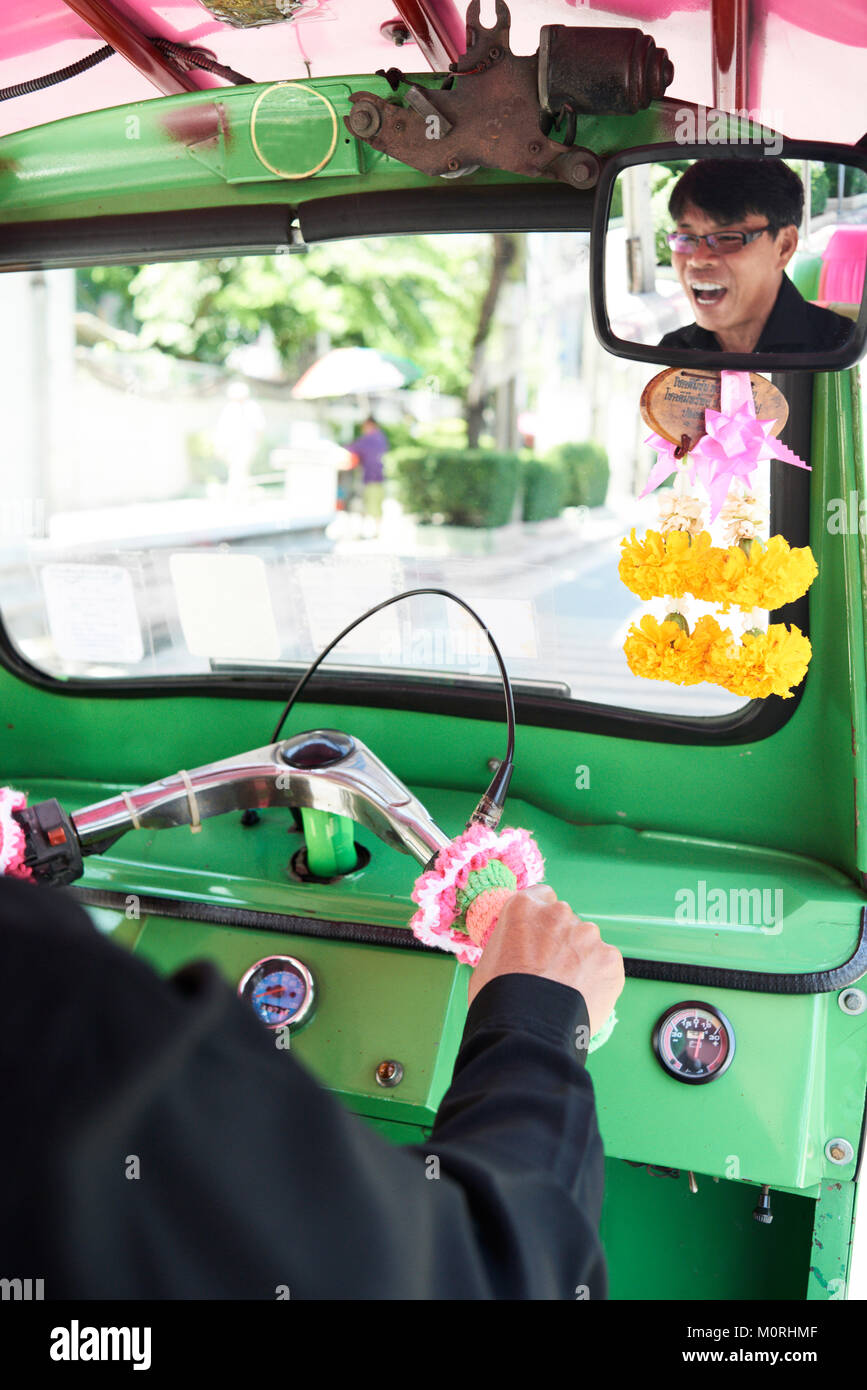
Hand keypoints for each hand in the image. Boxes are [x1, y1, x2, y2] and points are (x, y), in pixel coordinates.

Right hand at [467, 885, 624, 1035]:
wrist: (527, 1029)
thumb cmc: (499, 997)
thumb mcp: (489, 958)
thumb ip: (511, 944)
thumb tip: (517, 955)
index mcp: (524, 906)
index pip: (541, 898)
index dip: (539, 922)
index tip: (538, 938)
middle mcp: (559, 913)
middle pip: (566, 922)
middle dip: (561, 942)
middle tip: (550, 973)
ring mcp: (588, 935)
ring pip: (587, 944)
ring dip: (581, 961)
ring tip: (566, 992)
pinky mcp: (610, 959)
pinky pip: (606, 966)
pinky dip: (598, 980)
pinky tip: (582, 999)